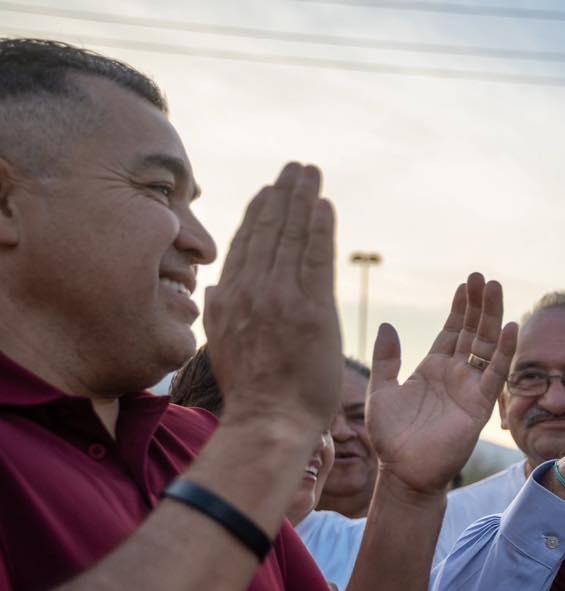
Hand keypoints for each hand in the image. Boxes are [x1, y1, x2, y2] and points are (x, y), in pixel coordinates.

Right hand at [204, 163, 341, 432]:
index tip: (269, 191)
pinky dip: (320, 227)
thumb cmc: (253, 395)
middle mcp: (249, 292)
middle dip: (283, 195)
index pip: (245, 246)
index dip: (259, 214)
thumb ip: (219, 313)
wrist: (268, 422)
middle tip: (295, 168)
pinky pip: (315, 257)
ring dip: (302, 199)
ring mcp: (279, 298)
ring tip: (310, 173)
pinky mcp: (310, 309)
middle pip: (268, 231)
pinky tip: (325, 204)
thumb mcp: (221, 347)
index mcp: (227, 300)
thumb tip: (213, 287)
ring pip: (290, 237)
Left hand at [366, 273, 517, 495]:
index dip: (460, 308)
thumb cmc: (391, 438)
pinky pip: (496, 374)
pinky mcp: (480, 404)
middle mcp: (455, 374)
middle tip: (483, 278)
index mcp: (432, 368)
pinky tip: (510, 328)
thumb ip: (386, 359)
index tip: (466, 284)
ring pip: (486, 345)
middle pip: (472, 332)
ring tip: (495, 290)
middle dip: (478, 305)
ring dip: (492, 317)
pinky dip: (504, 351)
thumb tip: (387, 326)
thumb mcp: (381, 391)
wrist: (404, 473)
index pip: (452, 331)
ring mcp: (470, 387)